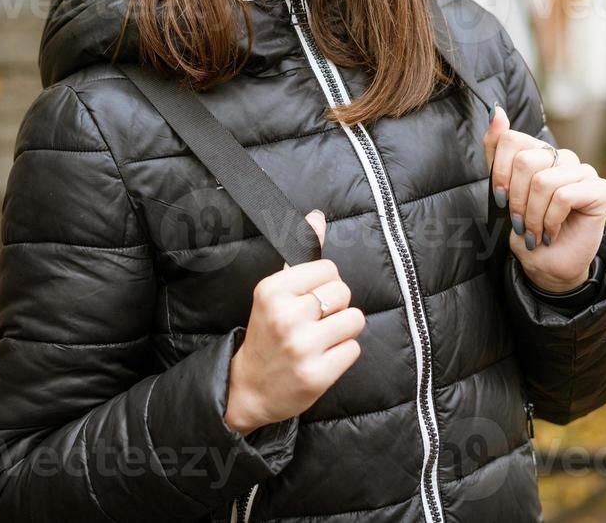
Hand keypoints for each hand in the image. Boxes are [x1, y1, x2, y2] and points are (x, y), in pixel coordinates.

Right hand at [223, 210, 365, 434]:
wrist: (250, 388)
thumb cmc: (267, 334)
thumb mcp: (275, 291)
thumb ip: (300, 255)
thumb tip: (317, 216)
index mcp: (271, 290)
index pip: (328, 268)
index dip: (325, 283)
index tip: (309, 298)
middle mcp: (285, 315)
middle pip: (343, 292)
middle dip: (336, 306)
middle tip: (315, 321)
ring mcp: (302, 347)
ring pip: (355, 319)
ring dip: (343, 329)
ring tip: (321, 339)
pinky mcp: (317, 374)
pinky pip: (354, 349)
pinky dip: (343, 353)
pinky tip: (323, 358)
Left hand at [482, 105, 605, 293]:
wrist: (547, 265)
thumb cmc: (525, 229)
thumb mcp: (501, 189)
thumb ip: (497, 151)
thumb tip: (495, 110)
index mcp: (538, 152)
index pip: (510, 139)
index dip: (499, 173)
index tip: (499, 200)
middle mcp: (562, 157)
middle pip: (526, 161)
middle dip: (516, 201)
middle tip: (521, 223)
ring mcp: (583, 171)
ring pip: (543, 182)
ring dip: (533, 216)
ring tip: (536, 232)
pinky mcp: (600, 189)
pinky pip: (564, 195)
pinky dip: (551, 220)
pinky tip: (552, 233)